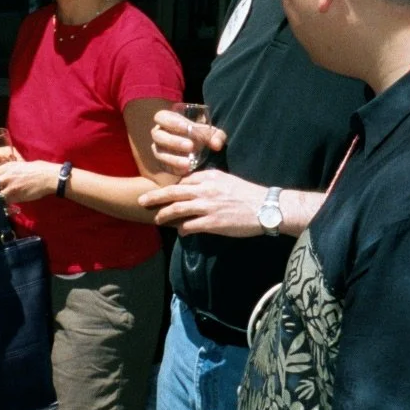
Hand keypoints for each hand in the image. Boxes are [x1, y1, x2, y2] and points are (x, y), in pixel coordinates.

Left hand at [0, 160, 59, 204]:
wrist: (48, 176)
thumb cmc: (37, 169)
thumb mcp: (20, 165)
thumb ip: (10, 171)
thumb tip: (4, 177)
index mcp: (6, 167)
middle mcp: (5, 175)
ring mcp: (9, 185)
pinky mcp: (15, 195)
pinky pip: (3, 201)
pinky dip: (1, 205)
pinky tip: (1, 206)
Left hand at [138, 169, 267, 235]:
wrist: (267, 208)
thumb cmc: (248, 194)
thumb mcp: (226, 180)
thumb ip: (208, 181)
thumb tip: (191, 186)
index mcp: (208, 177)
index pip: (182, 180)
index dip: (170, 187)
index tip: (160, 192)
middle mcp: (204, 190)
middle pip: (172, 192)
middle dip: (154, 197)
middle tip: (141, 201)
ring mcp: (207, 207)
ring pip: (176, 209)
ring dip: (163, 215)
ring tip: (157, 219)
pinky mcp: (212, 223)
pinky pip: (189, 226)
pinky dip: (182, 229)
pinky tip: (181, 232)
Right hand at [150, 108, 227, 175]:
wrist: (199, 152)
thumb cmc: (201, 136)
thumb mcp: (211, 134)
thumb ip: (216, 136)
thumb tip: (216, 145)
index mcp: (168, 120)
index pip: (161, 117)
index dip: (172, 122)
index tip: (187, 128)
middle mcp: (160, 134)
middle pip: (158, 135)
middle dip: (173, 140)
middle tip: (190, 146)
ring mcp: (159, 149)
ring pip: (159, 152)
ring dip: (173, 157)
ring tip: (188, 162)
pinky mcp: (161, 163)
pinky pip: (163, 166)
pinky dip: (174, 168)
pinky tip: (185, 170)